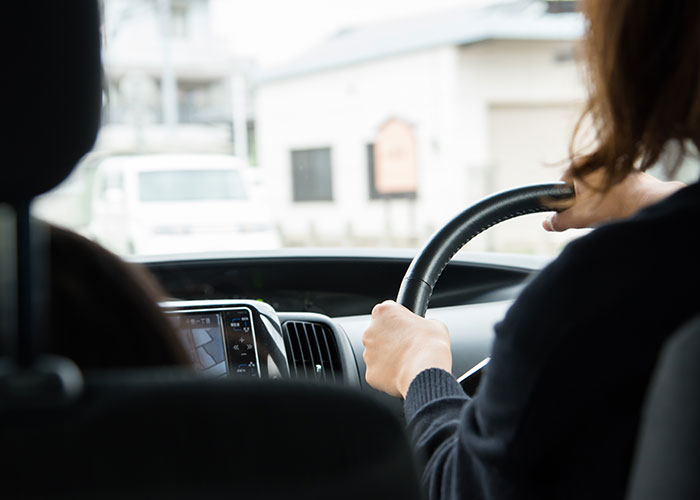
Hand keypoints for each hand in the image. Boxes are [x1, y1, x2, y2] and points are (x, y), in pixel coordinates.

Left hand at [362, 300, 451, 398]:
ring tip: (405, 362)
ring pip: (376, 354)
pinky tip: (401, 374)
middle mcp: (370, 330)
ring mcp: (367, 352)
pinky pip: (377, 372)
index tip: (406, 328)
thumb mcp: (434, 324)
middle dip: (389, 339)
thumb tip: (423, 329)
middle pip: (377, 333)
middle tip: (406, 347)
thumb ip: (422, 323)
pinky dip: (386, 375)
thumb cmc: (430, 345)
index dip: (398, 320)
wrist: (425, 371)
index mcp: (384, 312)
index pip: (386, 312)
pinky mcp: (369, 373)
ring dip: (387, 357)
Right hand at [543, 170, 684, 231]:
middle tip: (589, 217)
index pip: (561, 187)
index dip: (563, 204)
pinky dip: (617, 198)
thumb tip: (547, 224)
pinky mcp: (634, 173)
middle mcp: (596, 159)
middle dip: (582, 203)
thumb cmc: (611, 206)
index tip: (570, 215)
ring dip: (600, 201)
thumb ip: (558, 221)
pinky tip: (621, 209)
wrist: (649, 203)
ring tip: (607, 214)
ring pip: (600, 188)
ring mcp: (617, 165)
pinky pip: (618, 188)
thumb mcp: (577, 218)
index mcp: (579, 165)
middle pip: (581, 187)